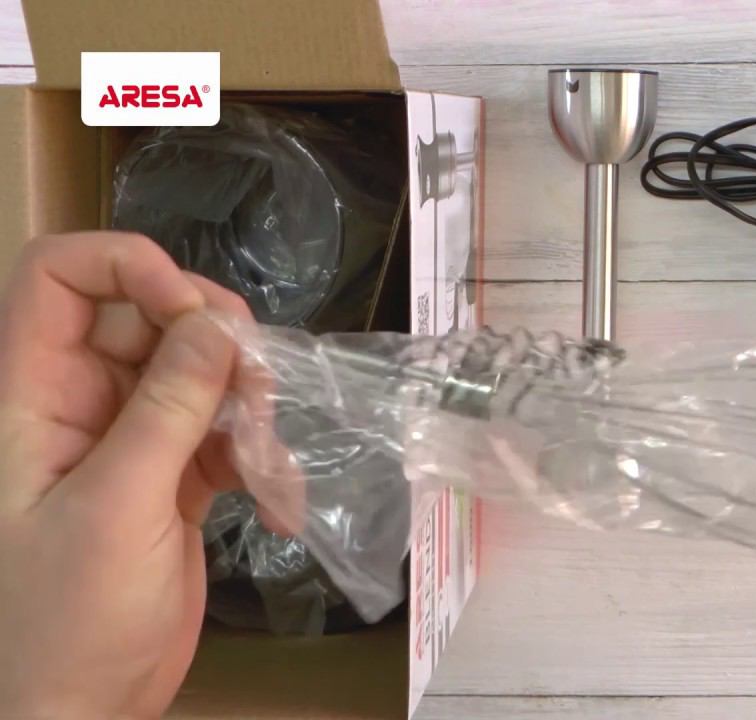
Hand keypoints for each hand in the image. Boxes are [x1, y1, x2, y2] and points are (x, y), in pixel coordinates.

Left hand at [0, 232, 250, 717]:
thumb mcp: (116, 505)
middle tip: (258, 381)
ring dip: (241, 396)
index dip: (125, 267)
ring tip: (268, 445)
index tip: (195, 310)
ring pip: (192, 370)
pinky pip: (218, 429)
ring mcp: (127, 441)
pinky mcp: (169, 479)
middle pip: (144, 316)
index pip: (60, 277)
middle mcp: (77, 403)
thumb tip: (215, 324)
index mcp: (30, 394)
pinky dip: (253, 448)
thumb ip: (168, 409)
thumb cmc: (63, 619)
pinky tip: (276, 489)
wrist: (75, 714)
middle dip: (209, 335)